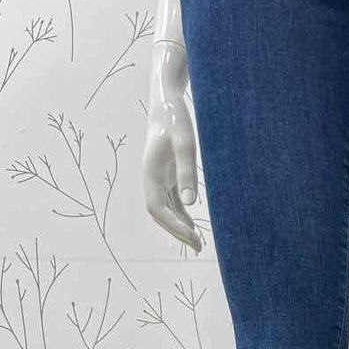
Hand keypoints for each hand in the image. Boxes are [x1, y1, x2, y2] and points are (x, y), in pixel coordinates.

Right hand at [143, 44, 201, 251]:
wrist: (167, 102)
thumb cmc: (177, 119)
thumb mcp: (185, 144)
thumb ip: (187, 172)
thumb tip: (191, 203)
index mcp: (150, 172)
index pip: (157, 208)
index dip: (172, 225)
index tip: (191, 236)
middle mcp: (150, 178)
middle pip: (160, 214)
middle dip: (177, 231)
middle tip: (198, 246)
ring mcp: (157, 178)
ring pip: (166, 210)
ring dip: (180, 227)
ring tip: (198, 243)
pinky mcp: (166, 175)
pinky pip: (171, 201)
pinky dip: (181, 215)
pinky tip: (194, 226)